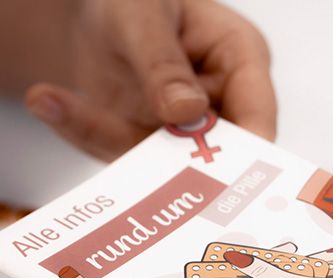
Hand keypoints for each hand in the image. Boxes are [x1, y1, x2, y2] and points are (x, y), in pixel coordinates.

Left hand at [24, 0, 275, 160]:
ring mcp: (183, 128)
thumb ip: (164, 63)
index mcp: (239, 61)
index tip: (222, 179)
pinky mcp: (150, 140)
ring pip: (163, 160)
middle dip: (180, 165)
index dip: (248, 154)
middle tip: (139, 166)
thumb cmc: (137, 1)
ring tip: (54, 103)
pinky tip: (49, 102)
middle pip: (215, 152)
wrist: (101, 18)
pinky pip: (124, 151)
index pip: (257, 115)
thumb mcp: (144, 14)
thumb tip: (186, 112)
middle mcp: (218, 103)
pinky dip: (87, 132)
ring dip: (113, 142)